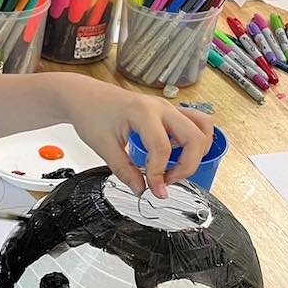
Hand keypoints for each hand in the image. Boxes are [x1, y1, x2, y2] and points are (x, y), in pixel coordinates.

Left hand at [65, 82, 213, 197]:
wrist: (85, 96)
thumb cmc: (91, 113)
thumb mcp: (102, 146)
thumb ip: (123, 170)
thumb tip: (141, 189)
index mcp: (142, 112)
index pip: (162, 148)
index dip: (160, 174)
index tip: (154, 190)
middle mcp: (161, 107)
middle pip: (194, 137)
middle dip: (187, 166)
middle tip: (167, 181)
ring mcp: (168, 107)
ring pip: (203, 127)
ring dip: (197, 152)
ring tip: (176, 168)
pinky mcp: (168, 111)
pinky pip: (195, 123)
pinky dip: (194, 140)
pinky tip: (176, 153)